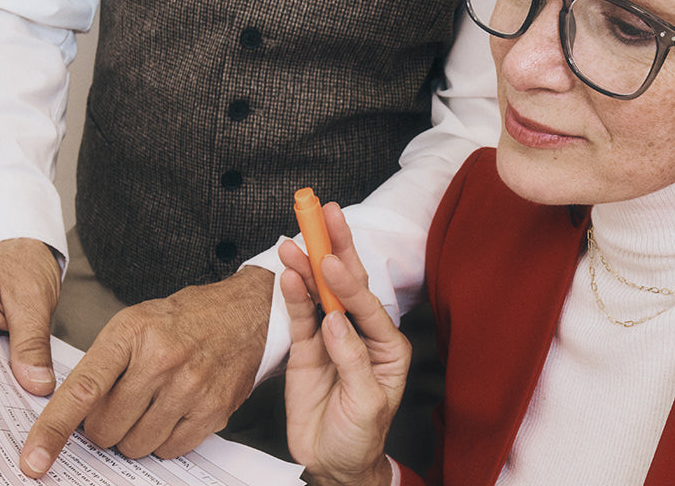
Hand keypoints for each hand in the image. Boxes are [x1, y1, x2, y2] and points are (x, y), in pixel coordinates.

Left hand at [18, 266, 272, 476]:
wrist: (246, 311)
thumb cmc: (183, 319)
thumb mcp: (135, 323)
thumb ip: (103, 365)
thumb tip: (69, 418)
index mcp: (133, 332)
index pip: (84, 390)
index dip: (53, 430)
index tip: (32, 461)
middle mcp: (162, 358)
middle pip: (106, 429)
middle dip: (105, 426)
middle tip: (124, 401)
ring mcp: (190, 386)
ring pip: (135, 446)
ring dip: (135, 435)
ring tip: (153, 402)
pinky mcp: (213, 408)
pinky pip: (170, 450)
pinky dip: (165, 438)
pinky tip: (176, 408)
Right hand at [281, 204, 409, 485]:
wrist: (334, 464)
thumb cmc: (361, 437)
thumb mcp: (367, 404)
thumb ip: (352, 361)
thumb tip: (334, 324)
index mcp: (387, 345)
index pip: (367, 305)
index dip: (348, 282)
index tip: (331, 262)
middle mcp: (361, 333)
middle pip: (348, 282)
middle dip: (336, 247)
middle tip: (325, 214)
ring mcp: (332, 337)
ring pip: (320, 294)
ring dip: (307, 265)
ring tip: (294, 238)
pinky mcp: (307, 349)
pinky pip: (300, 316)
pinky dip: (293, 294)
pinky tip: (287, 272)